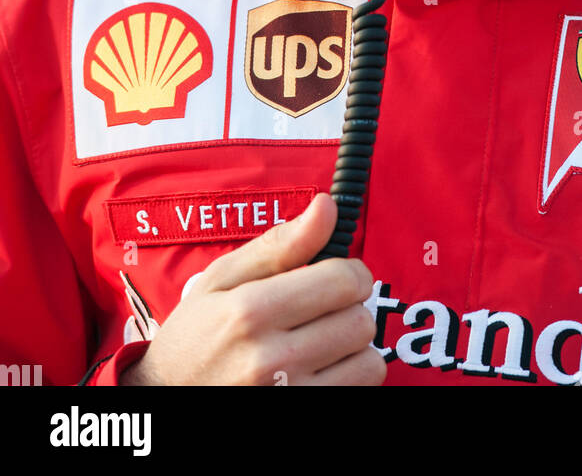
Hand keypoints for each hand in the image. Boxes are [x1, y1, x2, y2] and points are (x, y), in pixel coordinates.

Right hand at [118, 193, 384, 385]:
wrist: (168, 396)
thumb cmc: (197, 334)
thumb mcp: (223, 278)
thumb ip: (280, 243)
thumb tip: (327, 205)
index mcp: (251, 311)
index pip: (343, 281)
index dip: (352, 272)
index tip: (340, 277)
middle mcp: (272, 360)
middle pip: (360, 321)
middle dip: (350, 309)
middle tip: (323, 312)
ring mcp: (287, 397)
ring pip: (368, 362)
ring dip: (352, 348)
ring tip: (321, 343)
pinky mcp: (299, 419)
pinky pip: (359, 392)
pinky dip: (350, 378)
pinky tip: (321, 370)